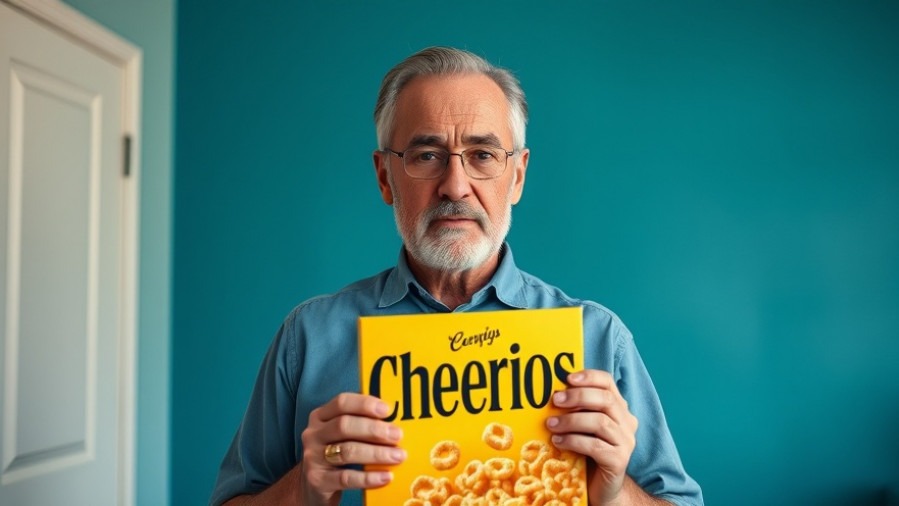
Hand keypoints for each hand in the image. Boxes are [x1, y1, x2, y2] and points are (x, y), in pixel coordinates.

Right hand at [300, 393, 405, 505]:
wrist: (314, 486)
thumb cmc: (336, 453)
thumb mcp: (342, 435)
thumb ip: (361, 423)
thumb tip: (395, 421)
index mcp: (321, 416)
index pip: (341, 402)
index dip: (364, 404)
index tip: (387, 410)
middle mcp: (314, 434)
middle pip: (344, 425)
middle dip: (374, 429)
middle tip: (397, 435)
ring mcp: (313, 457)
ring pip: (347, 451)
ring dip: (376, 453)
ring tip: (398, 456)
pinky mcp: (317, 480)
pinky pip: (346, 478)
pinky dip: (368, 478)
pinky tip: (386, 477)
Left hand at [546, 369, 637, 504]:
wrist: (601, 487)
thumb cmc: (587, 452)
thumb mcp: (582, 426)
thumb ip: (576, 409)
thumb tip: (552, 392)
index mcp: (619, 408)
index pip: (608, 383)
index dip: (589, 377)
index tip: (567, 378)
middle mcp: (627, 422)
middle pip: (605, 399)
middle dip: (578, 397)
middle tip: (555, 400)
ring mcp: (626, 442)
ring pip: (600, 422)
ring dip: (571, 421)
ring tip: (551, 425)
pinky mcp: (619, 461)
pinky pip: (595, 446)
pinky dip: (574, 441)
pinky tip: (558, 441)